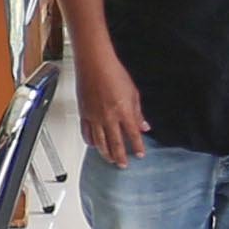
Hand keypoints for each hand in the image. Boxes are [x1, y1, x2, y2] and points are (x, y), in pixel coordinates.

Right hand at [76, 48, 150, 170]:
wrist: (94, 63)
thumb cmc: (113, 73)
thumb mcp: (133, 93)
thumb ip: (138, 112)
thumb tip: (144, 125)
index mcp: (124, 112)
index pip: (133, 135)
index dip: (138, 147)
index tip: (140, 154)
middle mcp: (109, 118)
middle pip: (115, 144)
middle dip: (121, 157)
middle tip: (123, 165)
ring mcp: (94, 117)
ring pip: (100, 143)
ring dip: (106, 154)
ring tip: (110, 159)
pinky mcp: (84, 114)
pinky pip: (87, 133)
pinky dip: (91, 142)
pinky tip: (94, 145)